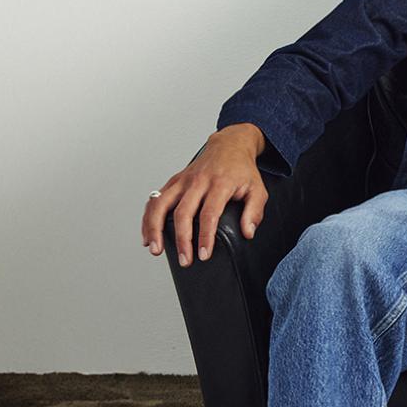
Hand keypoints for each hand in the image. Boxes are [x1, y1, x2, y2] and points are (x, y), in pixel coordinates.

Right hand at [142, 123, 269, 266]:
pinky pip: (155, 200)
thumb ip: (254, 211)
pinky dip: (148, 218)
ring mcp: (182, 181)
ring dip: (155, 228)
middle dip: (182, 239)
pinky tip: (148, 236)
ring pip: (161, 205)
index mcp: (219, 184)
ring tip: (156, 250)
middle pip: (183, 212)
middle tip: (185, 260)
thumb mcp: (258, 189)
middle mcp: (197, 181)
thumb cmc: (242, 171)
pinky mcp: (173, 182)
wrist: (229, 146)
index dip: (205, 236)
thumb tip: (248, 233)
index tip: (204, 255)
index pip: (209, 214)